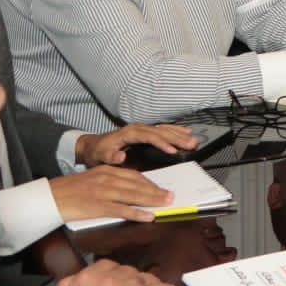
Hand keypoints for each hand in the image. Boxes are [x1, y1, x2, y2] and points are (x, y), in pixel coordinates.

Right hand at [49, 166, 173, 224]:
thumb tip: (128, 188)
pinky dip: (138, 213)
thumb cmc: (69, 190)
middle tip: (170, 196)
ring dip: (152, 200)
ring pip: (134, 196)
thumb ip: (109, 181)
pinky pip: (122, 210)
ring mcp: (104, 192)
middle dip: (156, 191)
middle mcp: (108, 179)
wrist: (49, 197)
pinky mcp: (98, 206)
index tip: (160, 187)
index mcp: (106, 170)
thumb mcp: (92, 179)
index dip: (150, 182)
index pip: (134, 175)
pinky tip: (149, 216)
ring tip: (166, 204)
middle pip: (138, 185)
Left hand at [75, 123, 197, 166]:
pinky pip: (163, 129)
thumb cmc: (96, 152)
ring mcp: (142, 129)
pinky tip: (185, 131)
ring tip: (193, 140)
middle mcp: (138, 128)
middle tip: (191, 144)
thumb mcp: (99, 157)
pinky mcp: (145, 132)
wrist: (92, 146)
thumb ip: (110, 157)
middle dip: (177, 138)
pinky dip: (175, 130)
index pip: (149, 136)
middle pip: (161, 131)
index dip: (162, 143)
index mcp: (129, 133)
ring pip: (164, 129)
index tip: (173, 150)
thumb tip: (121, 156)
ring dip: (180, 134)